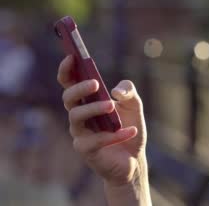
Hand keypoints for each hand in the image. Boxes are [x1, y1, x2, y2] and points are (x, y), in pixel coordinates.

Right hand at [58, 55, 147, 186]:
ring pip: (75, 117)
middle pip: (68, 98)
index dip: (67, 70)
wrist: (134, 158)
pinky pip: (95, 141)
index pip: (69, 83)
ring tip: (112, 107)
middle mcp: (79, 116)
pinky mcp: (86, 150)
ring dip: (94, 109)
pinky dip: (114, 134)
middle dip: (80, 89)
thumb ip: (129, 91)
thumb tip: (117, 91)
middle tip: (96, 84)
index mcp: (87, 101)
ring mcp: (80, 133)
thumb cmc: (129, 127)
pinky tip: (131, 131)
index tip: (71, 56)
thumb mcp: (134, 105)